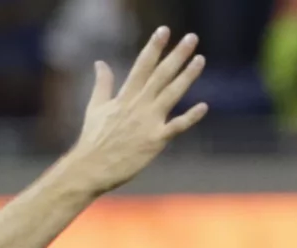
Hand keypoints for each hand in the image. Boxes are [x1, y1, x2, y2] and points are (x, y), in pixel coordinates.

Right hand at [65, 29, 207, 194]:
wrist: (92, 166)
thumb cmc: (94, 139)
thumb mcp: (96, 107)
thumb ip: (102, 84)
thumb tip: (100, 62)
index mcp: (125, 96)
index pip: (143, 65)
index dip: (154, 47)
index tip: (164, 31)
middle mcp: (138, 105)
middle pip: (161, 74)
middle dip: (177, 55)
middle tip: (192, 38)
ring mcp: (148, 122)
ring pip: (171, 94)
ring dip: (187, 76)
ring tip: (200, 60)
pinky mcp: (155, 141)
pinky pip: (176, 127)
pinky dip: (190, 117)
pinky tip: (204, 106)